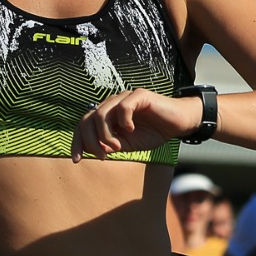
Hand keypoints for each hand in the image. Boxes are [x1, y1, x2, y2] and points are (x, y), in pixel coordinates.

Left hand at [72, 88, 200, 161]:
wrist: (178, 124)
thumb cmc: (154, 132)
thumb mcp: (128, 144)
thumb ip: (111, 145)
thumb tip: (93, 150)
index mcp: (107, 115)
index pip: (84, 125)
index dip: (77, 141)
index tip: (77, 160)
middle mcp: (112, 104)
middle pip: (87, 119)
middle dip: (90, 140)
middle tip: (102, 156)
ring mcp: (124, 97)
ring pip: (101, 114)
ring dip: (105, 134)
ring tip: (117, 146)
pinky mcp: (139, 95)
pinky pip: (122, 107)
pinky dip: (123, 122)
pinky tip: (131, 130)